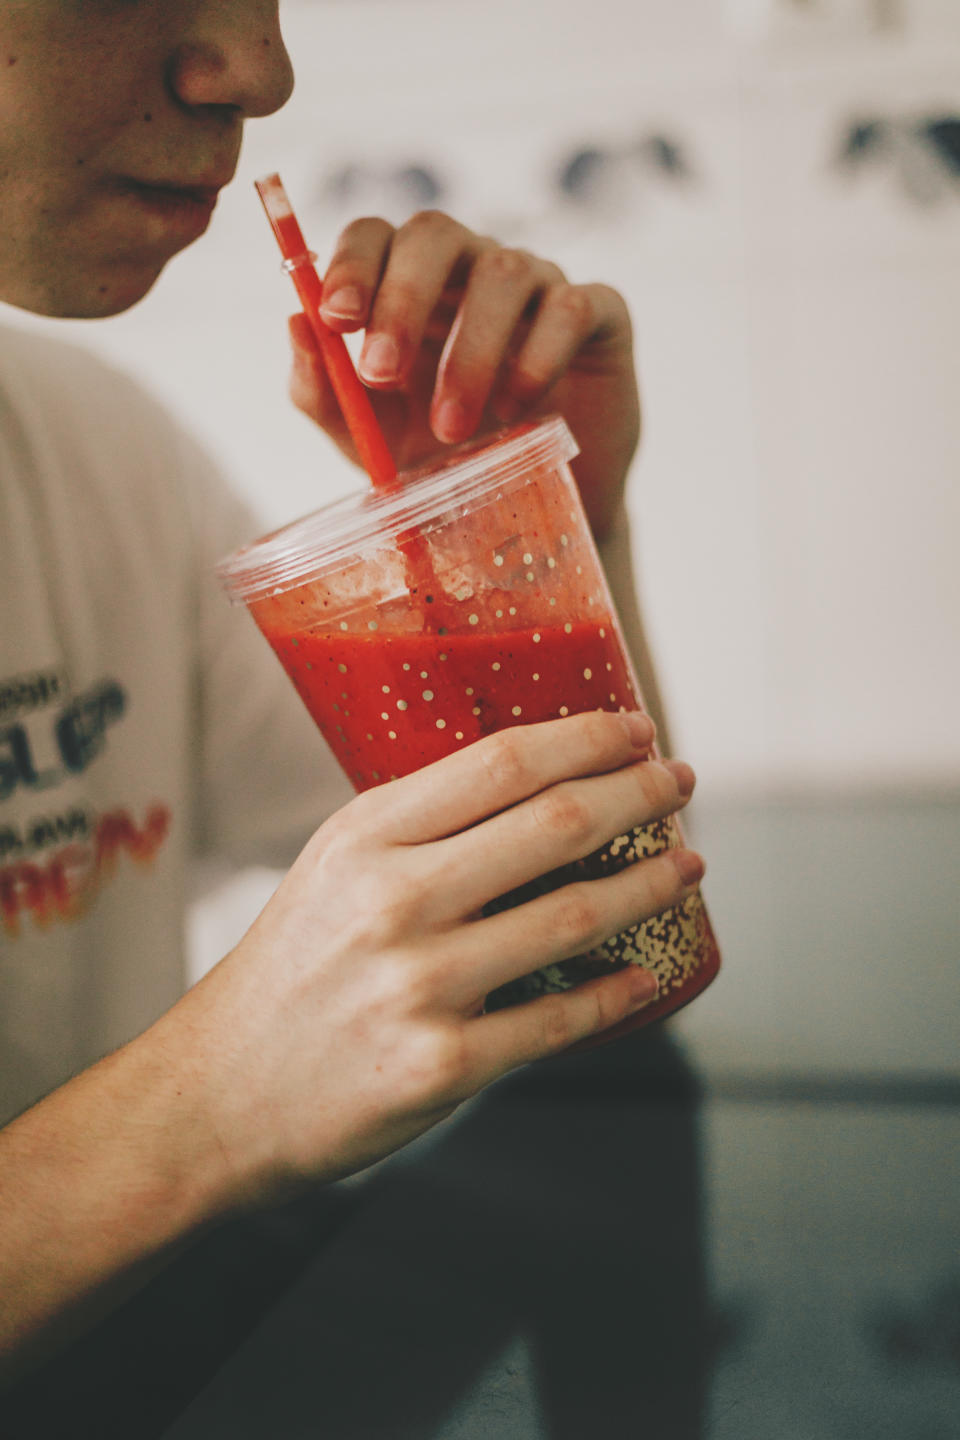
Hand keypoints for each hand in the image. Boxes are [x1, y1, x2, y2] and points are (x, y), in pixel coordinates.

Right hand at [174, 711, 700, 1208]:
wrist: (220, 1092)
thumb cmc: (289, 970)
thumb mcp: (332, 868)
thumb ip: (418, 828)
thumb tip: (534, 790)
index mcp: (364, 837)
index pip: (501, 763)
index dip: (586, 739)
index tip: (635, 730)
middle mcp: (392, 900)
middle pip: (553, 825)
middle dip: (638, 795)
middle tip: (680, 784)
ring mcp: (420, 984)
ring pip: (573, 917)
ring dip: (649, 886)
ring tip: (686, 867)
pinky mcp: (443, 1064)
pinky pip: (559, 1018)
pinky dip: (617, 993)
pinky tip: (646, 974)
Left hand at [287, 211, 640, 538]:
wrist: (529, 504)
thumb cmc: (439, 457)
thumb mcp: (368, 438)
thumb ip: (325, 391)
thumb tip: (295, 324)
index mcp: (408, 284)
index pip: (375, 235)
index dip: (351, 264)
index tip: (334, 320)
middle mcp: (471, 269)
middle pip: (435, 233)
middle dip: (401, 300)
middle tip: (381, 373)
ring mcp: (537, 285)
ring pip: (504, 272)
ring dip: (468, 352)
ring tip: (450, 427)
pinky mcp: (598, 316)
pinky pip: (572, 306)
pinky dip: (540, 353)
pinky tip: (519, 404)